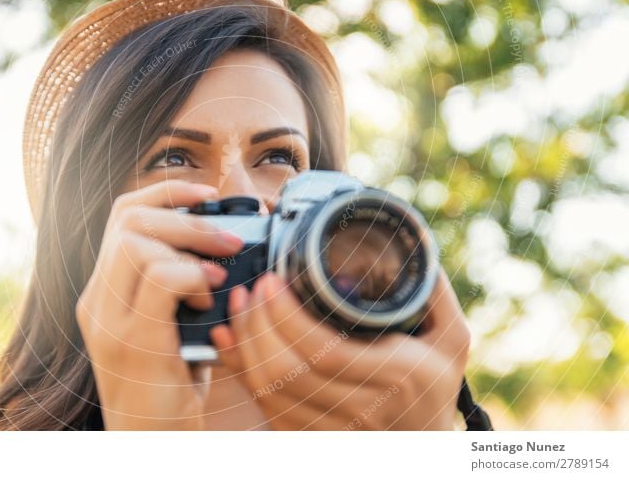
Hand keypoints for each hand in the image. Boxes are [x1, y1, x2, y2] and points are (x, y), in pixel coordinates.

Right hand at [75, 180, 244, 429]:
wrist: (154, 444)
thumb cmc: (170, 388)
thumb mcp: (170, 328)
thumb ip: (178, 288)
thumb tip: (221, 247)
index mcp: (103, 292)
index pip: (121, 216)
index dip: (164, 193)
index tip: (206, 195)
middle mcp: (96, 302)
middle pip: (127, 221)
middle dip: (185, 217)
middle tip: (228, 239)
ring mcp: (108, 322)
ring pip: (136, 243)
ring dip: (189, 248)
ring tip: (218, 277)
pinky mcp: (131, 342)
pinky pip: (159, 278)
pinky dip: (193, 277)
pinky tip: (211, 297)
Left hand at [210, 268, 470, 429]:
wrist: (427, 444)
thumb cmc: (434, 383)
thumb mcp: (451, 337)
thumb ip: (432, 291)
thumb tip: (414, 240)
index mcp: (395, 376)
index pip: (326, 351)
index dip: (288, 317)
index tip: (272, 281)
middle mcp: (362, 409)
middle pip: (288, 372)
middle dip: (258, 324)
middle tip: (251, 287)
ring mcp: (333, 430)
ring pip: (269, 391)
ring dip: (245, 344)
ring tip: (240, 305)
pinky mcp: (309, 438)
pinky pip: (265, 407)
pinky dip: (242, 370)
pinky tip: (233, 339)